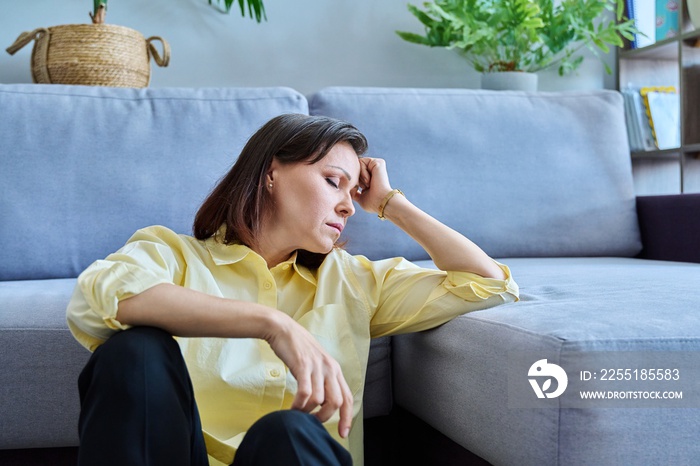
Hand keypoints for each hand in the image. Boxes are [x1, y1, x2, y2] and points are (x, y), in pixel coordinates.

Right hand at [264, 313, 353, 437]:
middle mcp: (330, 368)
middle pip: (337, 402)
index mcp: (335, 370)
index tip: (342, 433)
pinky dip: (299, 405)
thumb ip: (321, 381)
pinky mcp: (303, 366)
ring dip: (308, 412)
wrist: (283, 329)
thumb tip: (321, 404)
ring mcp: (317, 367)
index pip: (347, 398)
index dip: (347, 418)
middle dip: (324, 418)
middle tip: (312, 424)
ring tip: (297, 414)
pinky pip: (305, 392)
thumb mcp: (315, 365)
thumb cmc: (297, 349)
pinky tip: (291, 409)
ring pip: (320, 400)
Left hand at [353, 157, 392, 213]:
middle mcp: (374, 170)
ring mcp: (377, 166)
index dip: (354, 182)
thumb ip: (355, 192)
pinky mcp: (378, 162)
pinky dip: (363, 172)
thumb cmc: (372, 203)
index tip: (362, 190)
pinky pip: (361, 161)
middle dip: (357, 179)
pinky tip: (369, 181)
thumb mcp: (361, 198)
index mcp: (371, 178)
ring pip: (357, 164)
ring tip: (368, 185)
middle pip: (355, 168)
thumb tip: (348, 191)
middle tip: (365, 188)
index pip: (355, 174)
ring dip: (360, 177)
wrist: (381, 202)